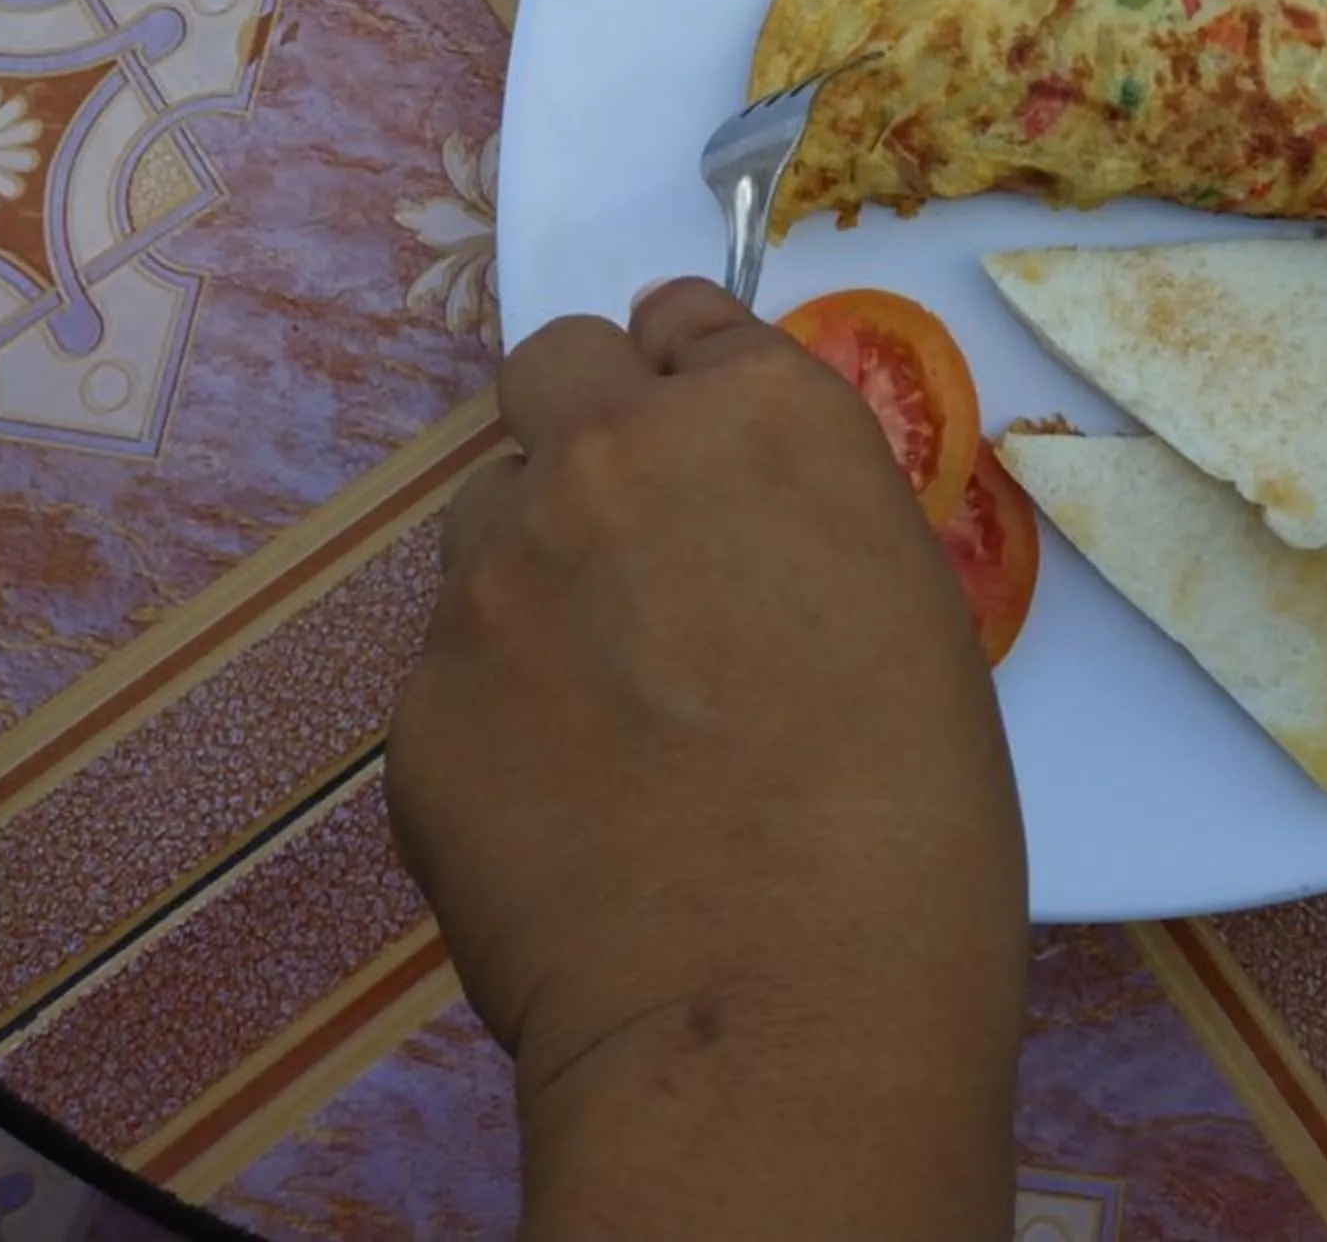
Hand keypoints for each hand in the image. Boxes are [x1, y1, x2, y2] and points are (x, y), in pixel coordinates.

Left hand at [386, 279, 1026, 1241]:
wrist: (780, 1006)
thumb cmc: (908, 817)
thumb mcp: (899, 604)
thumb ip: (789, 517)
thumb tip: (731, 534)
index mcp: (762, 417)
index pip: (685, 319)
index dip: (691, 381)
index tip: (700, 441)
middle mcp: (613, 455)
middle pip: (552, 364)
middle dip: (584, 425)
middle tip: (630, 540)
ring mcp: (496, 572)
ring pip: (486, 515)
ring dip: (533, 569)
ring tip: (603, 706)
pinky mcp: (419, 699)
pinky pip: (451, 667)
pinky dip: (498, 714)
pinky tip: (567, 809)